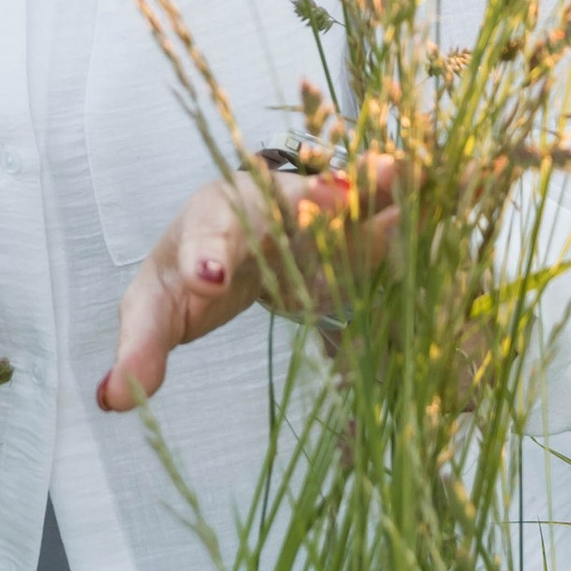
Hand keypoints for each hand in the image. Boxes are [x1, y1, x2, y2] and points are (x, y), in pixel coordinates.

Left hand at [98, 155, 401, 412]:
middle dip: (307, 200)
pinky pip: (393, 212)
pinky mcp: (360, 227)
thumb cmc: (192, 270)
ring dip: (375, 182)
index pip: (202, 236)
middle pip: (286, 198)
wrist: (236, 233)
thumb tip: (109, 399)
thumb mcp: (160, 309)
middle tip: (326, 201)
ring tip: (403, 172)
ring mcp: (317, 208)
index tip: (208, 276)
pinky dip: (422, 202)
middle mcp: (265, 202)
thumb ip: (141, 349)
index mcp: (207, 222)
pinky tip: (461, 187)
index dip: (208, 255)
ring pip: (348, 190)